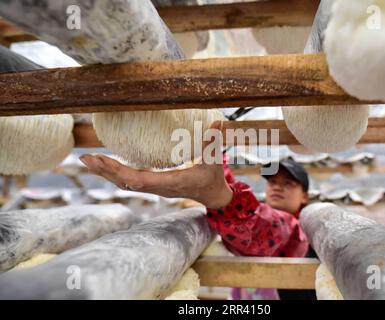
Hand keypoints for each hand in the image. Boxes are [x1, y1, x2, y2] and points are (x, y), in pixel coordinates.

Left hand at [79, 121, 232, 208]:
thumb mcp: (214, 160)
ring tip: (86, 160)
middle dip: (105, 170)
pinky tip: (104, 165)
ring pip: (124, 183)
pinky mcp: (153, 185)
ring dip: (105, 172)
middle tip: (85, 158)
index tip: (103, 160)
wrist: (212, 196)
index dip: (119, 171)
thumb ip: (213, 142)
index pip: (139, 180)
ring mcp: (154, 188)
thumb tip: (218, 123)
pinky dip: (114, 173)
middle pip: (125, 182)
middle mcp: (158, 188)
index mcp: (170, 183)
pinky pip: (129, 181)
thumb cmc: (212, 178)